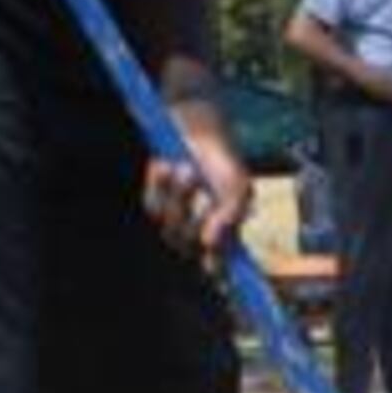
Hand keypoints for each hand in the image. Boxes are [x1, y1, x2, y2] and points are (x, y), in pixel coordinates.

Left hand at [142, 101, 252, 264]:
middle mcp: (202, 225)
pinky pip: (154, 207)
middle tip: (193, 176)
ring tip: (183, 166)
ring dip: (176, 195)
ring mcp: (178, 213)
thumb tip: (211, 243)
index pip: (222, 258)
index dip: (220, 268)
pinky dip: (158, 186)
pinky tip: (165, 165)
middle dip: (190, 213)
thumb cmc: (219, 152)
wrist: (191, 122)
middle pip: (189, 244)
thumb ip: (231, 215)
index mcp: (227, 225)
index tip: (215, 270)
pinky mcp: (157, 199)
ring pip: (170, 227)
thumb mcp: (238, 184)